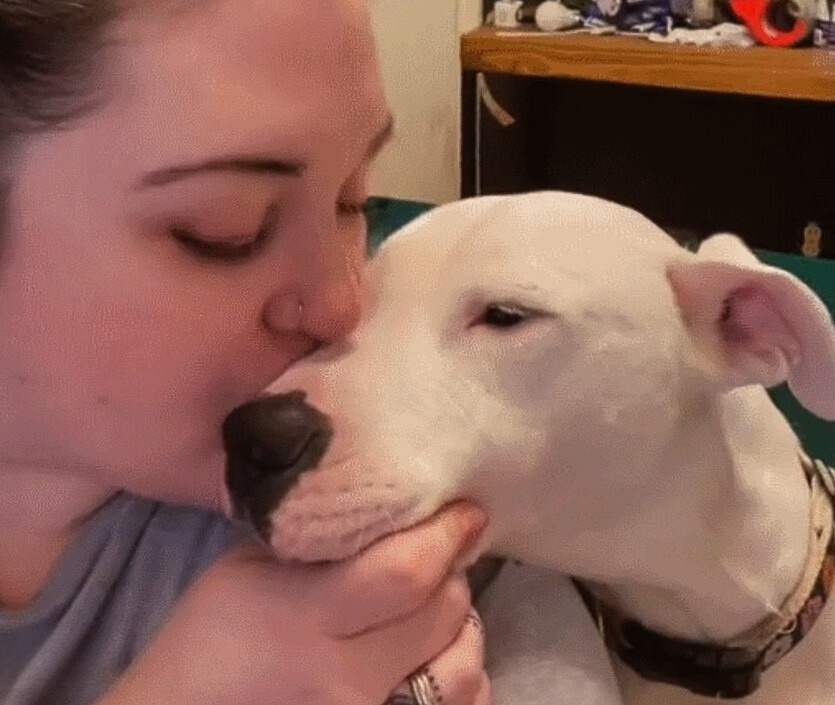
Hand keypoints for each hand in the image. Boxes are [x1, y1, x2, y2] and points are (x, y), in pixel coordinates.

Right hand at [99, 502, 486, 704]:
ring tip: (430, 609)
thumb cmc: (212, 638)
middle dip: (451, 572)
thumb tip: (398, 513)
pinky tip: (429, 657)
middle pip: (443, 614)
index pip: (406, 573)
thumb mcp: (251, 569)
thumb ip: (323, 540)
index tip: (467, 513)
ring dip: (458, 626)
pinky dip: (458, 677)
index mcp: (306, 620)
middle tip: (437, 554)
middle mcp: (346, 681)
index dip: (448, 536)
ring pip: (464, 667)